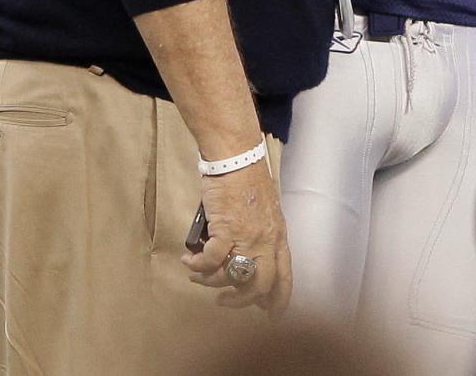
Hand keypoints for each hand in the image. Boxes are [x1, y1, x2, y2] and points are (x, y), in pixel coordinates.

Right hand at [181, 163, 291, 315]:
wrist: (236, 157)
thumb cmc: (247, 179)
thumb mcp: (264, 212)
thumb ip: (260, 236)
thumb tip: (244, 259)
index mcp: (278, 236)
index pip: (285, 277)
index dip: (278, 301)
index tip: (270, 317)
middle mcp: (267, 240)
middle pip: (259, 285)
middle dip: (240, 301)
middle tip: (224, 302)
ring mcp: (247, 235)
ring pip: (232, 276)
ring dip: (211, 282)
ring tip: (198, 276)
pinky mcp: (226, 229)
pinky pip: (211, 260)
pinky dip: (198, 265)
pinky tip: (190, 261)